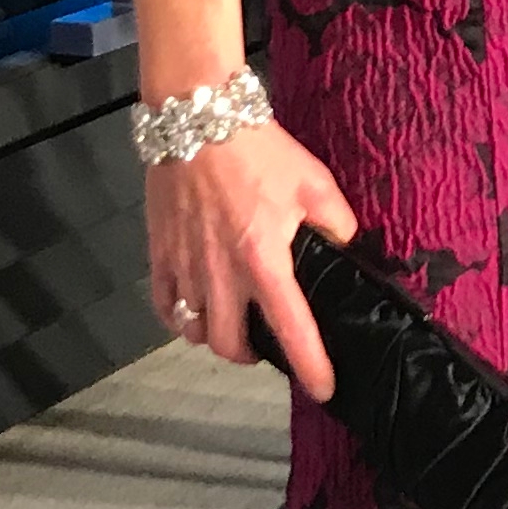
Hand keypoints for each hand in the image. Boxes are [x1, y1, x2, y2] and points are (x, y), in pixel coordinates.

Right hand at [146, 111, 356, 395]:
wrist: (198, 118)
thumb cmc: (259, 151)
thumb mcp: (315, 182)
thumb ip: (337, 223)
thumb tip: (347, 247)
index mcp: (264, 260)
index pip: (291, 330)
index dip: (311, 367)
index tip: (324, 390)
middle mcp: (221, 274)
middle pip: (230, 345)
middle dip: (252, 355)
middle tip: (267, 344)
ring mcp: (185, 267)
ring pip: (195, 331)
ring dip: (216, 337)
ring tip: (232, 324)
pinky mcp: (159, 253)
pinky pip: (165, 307)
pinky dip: (180, 319)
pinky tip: (195, 309)